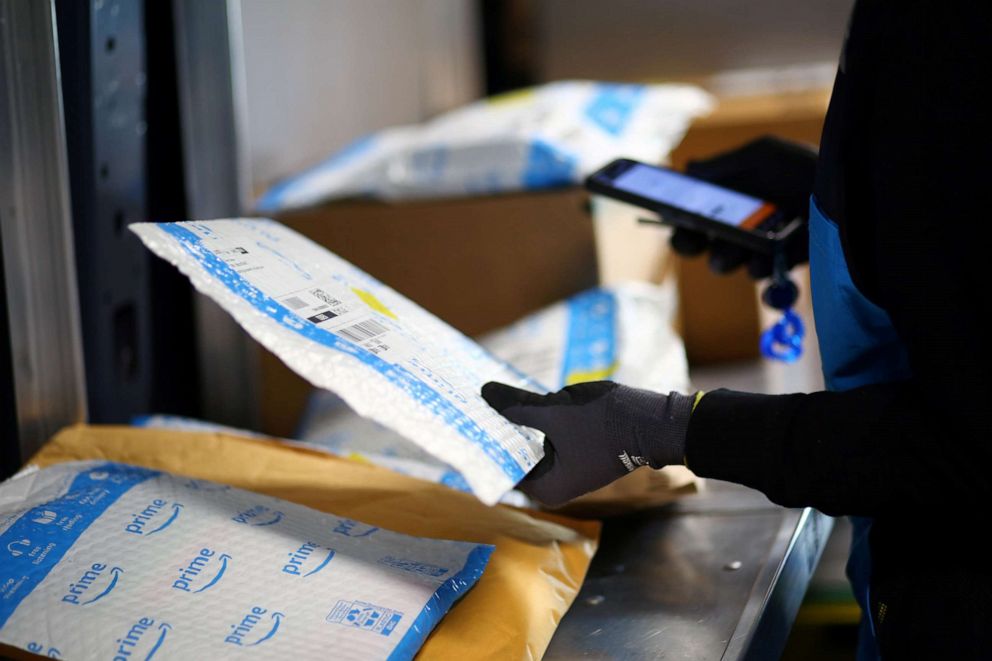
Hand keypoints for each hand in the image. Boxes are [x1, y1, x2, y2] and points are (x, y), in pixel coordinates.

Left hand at [482, 381, 695, 505]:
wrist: (654, 422)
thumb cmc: (604, 424)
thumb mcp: (554, 412)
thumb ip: (516, 407)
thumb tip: (484, 393)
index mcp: (544, 488)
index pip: (500, 466)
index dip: (482, 441)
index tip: (461, 419)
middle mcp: (553, 485)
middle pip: (514, 454)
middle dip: (497, 429)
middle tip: (469, 403)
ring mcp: (566, 468)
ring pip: (530, 441)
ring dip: (517, 421)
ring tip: (489, 397)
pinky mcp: (576, 451)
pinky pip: (546, 435)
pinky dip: (536, 420)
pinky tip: (521, 399)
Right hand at [671, 136, 816, 277]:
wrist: (846, 180)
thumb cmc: (802, 164)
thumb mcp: (763, 155)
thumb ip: (726, 164)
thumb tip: (689, 170)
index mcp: (724, 205)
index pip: (689, 222)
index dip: (677, 224)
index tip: (674, 221)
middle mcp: (734, 230)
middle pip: (698, 248)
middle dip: (692, 245)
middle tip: (699, 241)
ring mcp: (756, 250)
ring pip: (725, 264)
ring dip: (727, 257)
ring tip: (740, 250)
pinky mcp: (781, 265)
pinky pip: (761, 276)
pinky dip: (762, 268)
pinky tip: (770, 258)